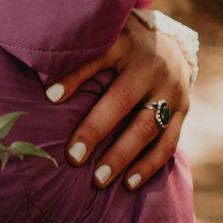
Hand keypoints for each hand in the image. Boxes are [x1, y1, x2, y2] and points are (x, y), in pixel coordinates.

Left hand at [45, 11, 196, 190]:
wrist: (173, 43)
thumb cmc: (123, 47)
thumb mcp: (105, 38)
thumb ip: (80, 54)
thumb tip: (39, 80)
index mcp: (124, 45)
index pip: (97, 59)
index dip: (74, 77)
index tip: (50, 97)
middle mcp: (149, 67)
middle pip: (122, 100)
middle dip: (96, 130)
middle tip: (73, 157)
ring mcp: (170, 90)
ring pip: (147, 126)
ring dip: (123, 156)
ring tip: (98, 180)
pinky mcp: (182, 110)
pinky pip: (168, 142)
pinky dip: (149, 165)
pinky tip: (129, 184)